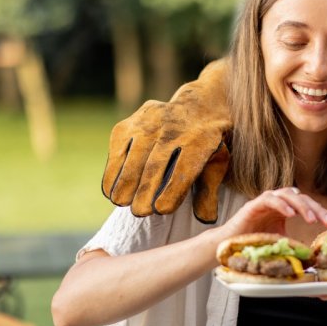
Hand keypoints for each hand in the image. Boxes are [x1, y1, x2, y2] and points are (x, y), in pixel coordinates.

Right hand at [102, 59, 232, 222]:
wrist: (197, 106)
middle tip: (139, 212)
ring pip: (134, 154)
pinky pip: (118, 147)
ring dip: (124, 180)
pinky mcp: (131, 122)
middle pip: (156, 162)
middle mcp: (175, 126)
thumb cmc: (207, 146)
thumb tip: (206, 218)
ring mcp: (150, 120)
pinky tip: (110, 190)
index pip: (185, 167)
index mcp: (201, 139)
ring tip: (120, 203)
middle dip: (145, 189)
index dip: (173, 189)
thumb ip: (209, 191)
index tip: (161, 210)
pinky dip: (112, 170)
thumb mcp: (216, 165)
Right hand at [220, 187, 326, 238]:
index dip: (324, 214)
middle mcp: (278, 202)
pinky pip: (270, 199)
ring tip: (311, 219)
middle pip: (303, 199)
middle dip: (318, 210)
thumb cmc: (253, 243)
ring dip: (302, 206)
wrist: (228, 246)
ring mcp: (266, 201)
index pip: (309, 207)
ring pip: (289, 195)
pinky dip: (281, 205)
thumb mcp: (279, 244)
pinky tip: (290, 215)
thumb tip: (311, 257)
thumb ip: (293, 244)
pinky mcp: (253, 205)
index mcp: (286, 209)